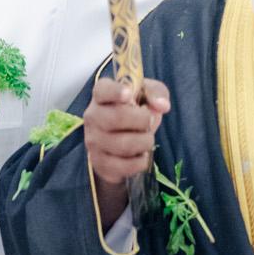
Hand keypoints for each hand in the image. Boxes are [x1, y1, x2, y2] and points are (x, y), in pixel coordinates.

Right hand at [84, 75, 168, 229]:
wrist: (120, 149)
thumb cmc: (133, 115)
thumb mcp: (147, 98)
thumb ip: (156, 93)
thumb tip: (162, 107)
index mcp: (102, 96)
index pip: (102, 88)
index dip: (116, 90)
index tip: (130, 94)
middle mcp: (91, 118)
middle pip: (119, 118)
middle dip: (143, 121)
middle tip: (148, 123)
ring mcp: (93, 144)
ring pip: (126, 143)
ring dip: (144, 143)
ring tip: (145, 141)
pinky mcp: (99, 166)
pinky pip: (126, 166)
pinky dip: (139, 162)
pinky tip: (138, 157)